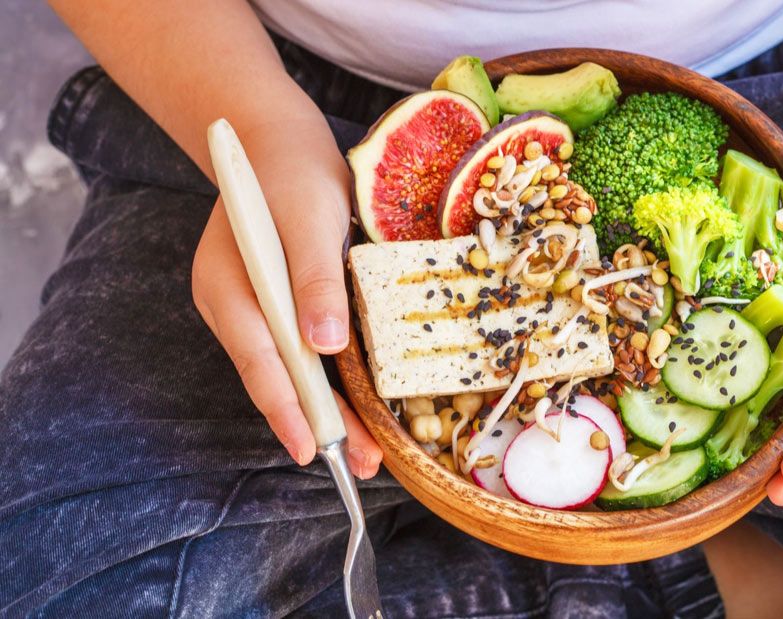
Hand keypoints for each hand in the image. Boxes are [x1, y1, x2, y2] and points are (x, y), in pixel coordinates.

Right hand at [192, 119, 381, 478]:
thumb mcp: (310, 218)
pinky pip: (301, 351)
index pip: (261, 359)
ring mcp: (253, 308)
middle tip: (360, 464)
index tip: (312, 449)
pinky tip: (354, 405)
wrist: (281, 142)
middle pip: (278, 375)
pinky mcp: (277, 306)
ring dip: (328, 408)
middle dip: (319, 422)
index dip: (288, 408)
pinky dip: (328, 379)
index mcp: (228, 285)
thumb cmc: (293, 172)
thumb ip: (314, 280)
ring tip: (366, 449)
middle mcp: (234, 305)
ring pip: (292, 369)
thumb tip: (323, 346)